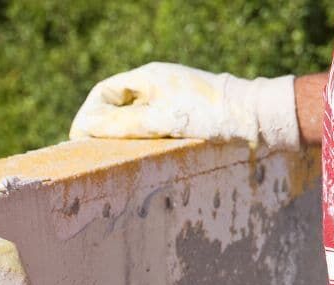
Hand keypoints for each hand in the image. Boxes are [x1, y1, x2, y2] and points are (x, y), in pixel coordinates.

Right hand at [69, 62, 298, 149]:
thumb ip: (119, 124)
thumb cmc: (208, 117)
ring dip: (122, 136)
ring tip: (114, 159)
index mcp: (148, 77)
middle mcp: (158, 84)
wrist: (254, 118)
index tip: (79, 141)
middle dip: (102, 128)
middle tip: (92, 154)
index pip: (103, 92)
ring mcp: (172, 98)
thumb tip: (84, 129)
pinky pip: (153, 125)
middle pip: (117, 105)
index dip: (87, 116)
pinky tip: (143, 157)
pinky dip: (142, 140)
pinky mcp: (186, 114)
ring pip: (135, 117)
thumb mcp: (158, 122)